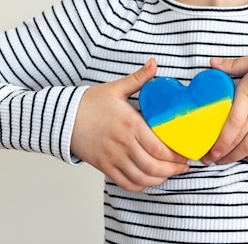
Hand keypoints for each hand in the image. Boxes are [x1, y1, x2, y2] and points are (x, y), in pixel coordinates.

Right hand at [71, 58, 188, 190]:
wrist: (62, 117)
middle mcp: (123, 144)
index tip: (185, 154)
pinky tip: (149, 179)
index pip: (159, 148)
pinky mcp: (104, 167)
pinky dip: (140, 185)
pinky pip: (126, 183)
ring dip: (159, 179)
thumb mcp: (116, 88)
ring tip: (169, 173)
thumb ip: (138, 78)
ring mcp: (113, 158)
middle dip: (173, 170)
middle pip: (153, 166)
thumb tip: (154, 63)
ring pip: (141, 178)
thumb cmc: (90, 103)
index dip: (175, 156)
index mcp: (130, 124)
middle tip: (183, 167)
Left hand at [201, 46, 247, 164]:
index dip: (220, 140)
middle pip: (238, 138)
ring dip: (235, 157)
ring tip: (223, 161)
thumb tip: (212, 64)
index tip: (208, 150)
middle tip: (208, 160)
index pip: (233, 122)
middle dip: (221, 153)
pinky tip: (245, 157)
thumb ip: (234, 65)